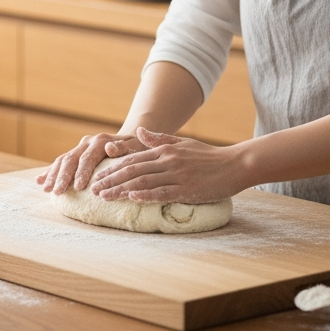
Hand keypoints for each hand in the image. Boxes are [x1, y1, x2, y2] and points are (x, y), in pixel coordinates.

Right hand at [37, 133, 147, 193]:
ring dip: (53, 175)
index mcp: (100, 141)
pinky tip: (39, 181)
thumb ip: (123, 148)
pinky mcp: (75, 154)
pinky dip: (50, 172)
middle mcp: (87, 142)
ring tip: (47, 190)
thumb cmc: (136, 148)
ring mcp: (79, 147)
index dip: (81, 173)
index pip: (87, 158)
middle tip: (57, 192)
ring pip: (62, 161)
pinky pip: (60, 162)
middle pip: (70, 159)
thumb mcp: (135, 147)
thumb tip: (111, 148)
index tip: (77, 187)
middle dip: (62, 177)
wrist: (130, 139)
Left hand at [89, 128, 248, 203]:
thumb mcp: (182, 142)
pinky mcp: (188, 190)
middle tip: (93, 190)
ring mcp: (177, 175)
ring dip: (121, 190)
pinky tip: (132, 199)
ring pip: (143, 182)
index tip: (97, 177)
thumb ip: (159, 139)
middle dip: (110, 180)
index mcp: (165, 150)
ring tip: (104, 197)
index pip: (132, 160)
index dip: (112, 169)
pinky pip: (163, 193)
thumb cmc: (209, 156)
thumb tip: (139, 131)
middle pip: (132, 171)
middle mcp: (168, 161)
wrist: (236, 164)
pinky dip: (146, 196)